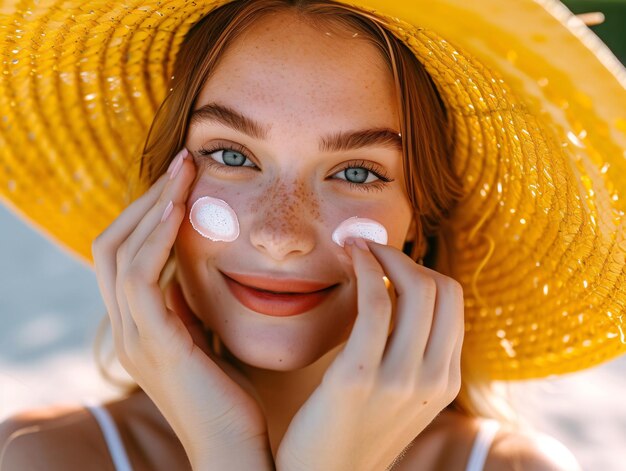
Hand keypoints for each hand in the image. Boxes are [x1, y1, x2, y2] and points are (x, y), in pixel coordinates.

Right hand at [91, 149, 272, 468]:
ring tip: (186, 172)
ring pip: (118, 253)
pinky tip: (181, 211)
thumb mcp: (207, 341)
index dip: (148, 212)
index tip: (186, 180)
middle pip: (111, 244)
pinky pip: (139, 279)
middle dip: (146, 198)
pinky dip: (156, 239)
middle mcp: (127, 329)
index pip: (125, 254)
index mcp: (140, 325)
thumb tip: (198, 272)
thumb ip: (192, 309)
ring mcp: (135, 338)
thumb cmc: (231, 397)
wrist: (235, 450)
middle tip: (185, 162)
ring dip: (151, 206)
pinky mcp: (154, 346)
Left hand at [275, 238, 463, 470]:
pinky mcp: (360, 377)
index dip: (420, 270)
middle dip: (404, 257)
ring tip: (356, 247)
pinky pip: (375, 303)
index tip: (388, 261)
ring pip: (415, 288)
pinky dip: (366, 270)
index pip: (452, 300)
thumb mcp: (396, 394)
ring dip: (384, 255)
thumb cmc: (350, 430)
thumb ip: (408, 351)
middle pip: (441, 288)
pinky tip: (349, 259)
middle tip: (371, 248)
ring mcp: (401, 380)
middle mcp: (434, 378)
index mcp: (446, 380)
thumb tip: (397, 295)